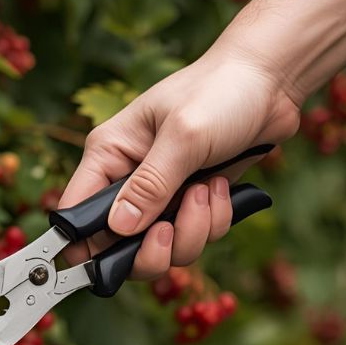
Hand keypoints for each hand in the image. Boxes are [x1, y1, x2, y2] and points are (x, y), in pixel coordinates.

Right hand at [58, 48, 299, 277]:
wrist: (270, 81)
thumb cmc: (220, 92)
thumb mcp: (183, 136)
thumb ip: (150, 185)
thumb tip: (119, 230)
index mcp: (109, 155)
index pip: (76, 212)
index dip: (85, 245)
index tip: (110, 263)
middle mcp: (128, 179)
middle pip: (119, 246)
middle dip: (151, 248)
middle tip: (172, 229)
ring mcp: (162, 194)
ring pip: (162, 248)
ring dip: (191, 231)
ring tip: (208, 190)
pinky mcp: (192, 202)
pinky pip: (193, 237)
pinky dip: (213, 221)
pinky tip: (223, 186)